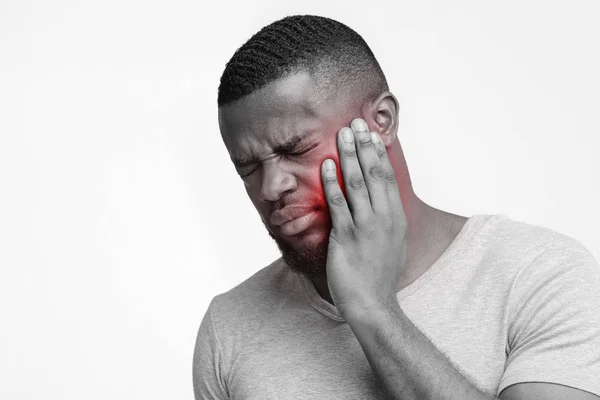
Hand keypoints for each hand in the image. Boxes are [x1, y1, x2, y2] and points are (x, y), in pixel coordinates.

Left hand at [321, 118, 407, 316]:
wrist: (373, 303)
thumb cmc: (380, 275)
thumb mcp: (392, 243)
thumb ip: (386, 219)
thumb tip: (380, 202)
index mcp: (396, 217)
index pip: (387, 177)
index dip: (378, 153)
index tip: (372, 134)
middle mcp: (383, 217)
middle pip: (373, 173)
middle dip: (364, 146)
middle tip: (356, 123)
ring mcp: (365, 226)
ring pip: (356, 183)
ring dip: (349, 156)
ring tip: (342, 135)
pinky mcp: (346, 236)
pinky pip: (338, 203)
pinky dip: (332, 182)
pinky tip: (327, 165)